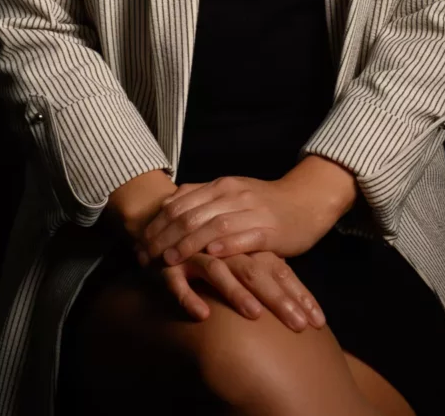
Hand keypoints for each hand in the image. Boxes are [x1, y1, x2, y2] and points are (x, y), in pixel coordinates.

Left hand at [136, 175, 331, 265]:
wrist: (306, 201)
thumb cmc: (264, 202)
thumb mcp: (231, 192)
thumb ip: (202, 196)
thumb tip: (168, 201)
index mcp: (221, 185)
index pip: (180, 203)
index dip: (157, 224)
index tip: (139, 242)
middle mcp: (234, 195)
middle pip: (191, 215)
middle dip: (164, 237)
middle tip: (145, 256)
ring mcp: (252, 211)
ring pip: (213, 225)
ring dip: (188, 244)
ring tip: (168, 259)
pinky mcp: (270, 230)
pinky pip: (245, 237)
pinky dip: (226, 245)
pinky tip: (210, 255)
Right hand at [154, 248, 326, 331]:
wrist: (166, 218)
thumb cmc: (211, 246)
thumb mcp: (244, 256)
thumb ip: (265, 272)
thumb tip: (301, 304)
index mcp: (247, 245)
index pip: (278, 269)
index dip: (298, 294)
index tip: (319, 322)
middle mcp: (225, 249)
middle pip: (255, 271)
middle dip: (279, 299)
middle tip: (299, 326)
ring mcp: (197, 253)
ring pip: (219, 272)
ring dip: (237, 294)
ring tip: (255, 315)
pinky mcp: (170, 263)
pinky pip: (178, 282)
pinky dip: (189, 296)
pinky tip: (203, 315)